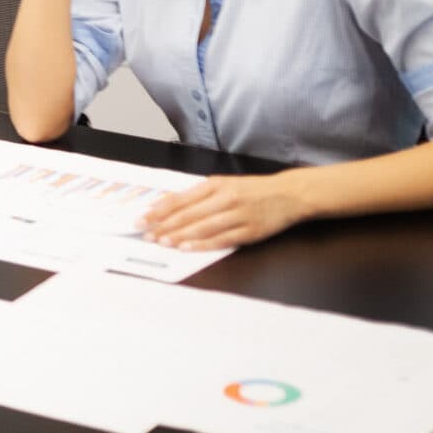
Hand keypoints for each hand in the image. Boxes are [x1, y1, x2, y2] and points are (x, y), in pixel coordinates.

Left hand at [142, 171, 311, 250]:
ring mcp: (238, 215)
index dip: (159, 209)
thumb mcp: (223, 184)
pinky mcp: (250, 231)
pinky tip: (187, 248)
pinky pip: (222, 239)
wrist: (289, 194)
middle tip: (145, 233)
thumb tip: (168, 204)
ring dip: (180, 236)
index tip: (143, 217)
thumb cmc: (252, 190)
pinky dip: (203, 244)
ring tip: (161, 241)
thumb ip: (198, 194)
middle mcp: (225, 198)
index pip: (181, 198)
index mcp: (215, 185)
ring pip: (203, 227)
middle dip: (164, 225)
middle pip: (189, 214)